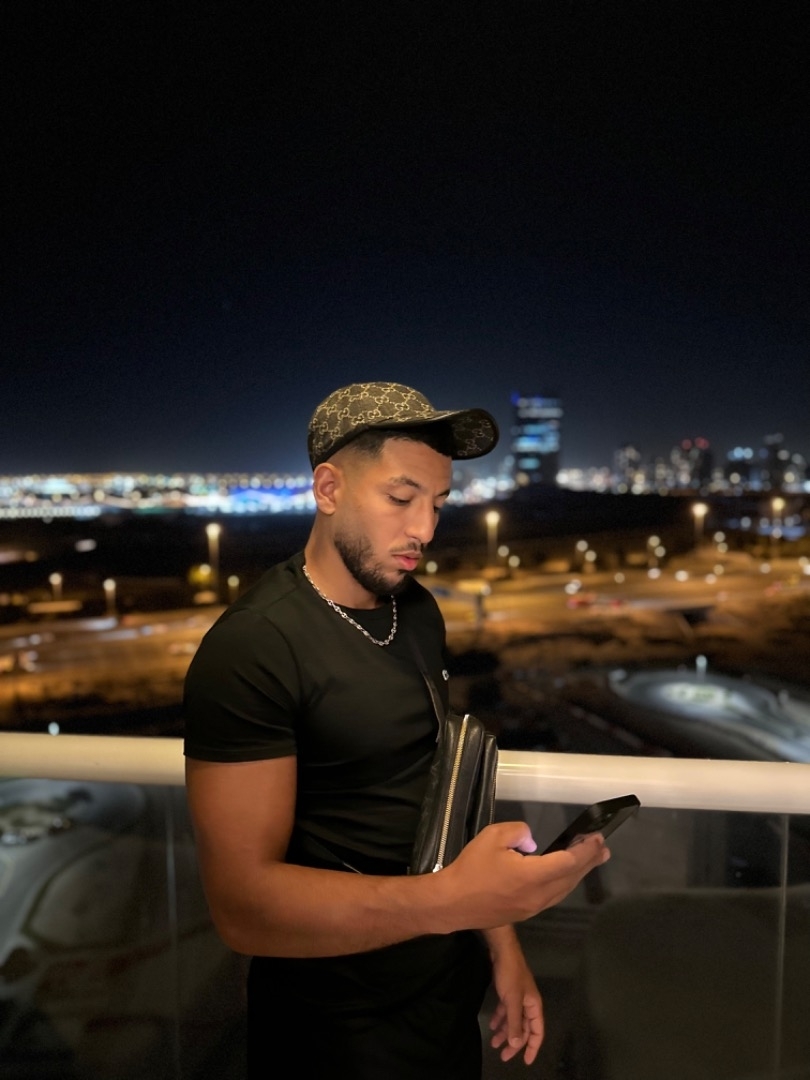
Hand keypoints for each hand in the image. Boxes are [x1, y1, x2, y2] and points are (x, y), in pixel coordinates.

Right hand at [439, 821, 608, 930]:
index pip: (568, 861)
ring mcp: (533, 907)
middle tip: (603, 849)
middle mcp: (538, 895)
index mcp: (532, 875)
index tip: (597, 839)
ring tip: (592, 861)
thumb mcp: (492, 837)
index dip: (585, 850)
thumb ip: (518, 832)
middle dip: (589, 861)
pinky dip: (565, 883)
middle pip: (571, 877)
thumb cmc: (471, 869)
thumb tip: (532, 843)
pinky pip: (553, 896)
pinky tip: (565, 876)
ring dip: (579, 873)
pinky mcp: (525, 912)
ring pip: (564, 889)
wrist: (452, 903)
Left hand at [487, 927, 543, 1064]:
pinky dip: (500, 1019)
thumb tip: (516, 1044)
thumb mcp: (512, 1001)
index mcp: (534, 1006)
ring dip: (505, 1032)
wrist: (502, 951)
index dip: (532, 1047)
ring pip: (513, 1020)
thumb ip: (514, 1023)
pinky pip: (506, 1010)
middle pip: (524, 1028)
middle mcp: (528, 1003)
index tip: (526, 1061)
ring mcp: (518, 997)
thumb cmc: (510, 975)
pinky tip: (492, 1025)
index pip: (537, 1032)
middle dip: (514, 1042)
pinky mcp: (508, 992)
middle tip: (503, 1056)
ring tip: (494, 1043)